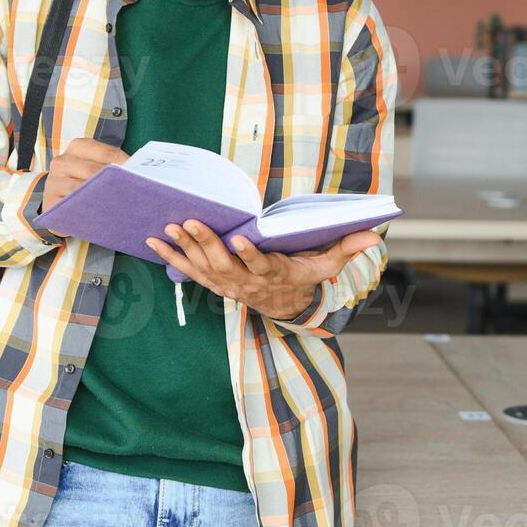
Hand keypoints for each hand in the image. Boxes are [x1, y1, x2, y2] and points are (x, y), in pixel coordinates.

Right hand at [39, 138, 128, 232]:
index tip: (140, 179)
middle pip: (95, 172)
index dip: (126, 167)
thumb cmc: (84, 182)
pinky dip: (87, 212)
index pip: (108, 153)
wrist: (58, 201)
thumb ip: (113, 166)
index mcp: (78, 147)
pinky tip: (100, 216)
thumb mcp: (97, 168)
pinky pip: (71, 207)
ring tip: (119, 207)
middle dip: (115, 184)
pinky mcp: (49, 202)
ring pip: (82, 190)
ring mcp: (53, 181)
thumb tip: (137, 172)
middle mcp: (62, 161)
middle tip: (135, 195)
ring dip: (102, 199)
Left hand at [146, 221, 381, 320]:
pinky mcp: (211, 281)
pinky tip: (153, 240)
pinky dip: (170, 255)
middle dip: (206, 243)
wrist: (283, 305)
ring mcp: (226, 283)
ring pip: (203, 266)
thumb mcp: (326, 266)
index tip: (241, 240)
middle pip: (224, 264)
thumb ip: (345, 250)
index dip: (250, 255)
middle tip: (191, 221)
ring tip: (169, 226)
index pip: (261, 265)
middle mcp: (246, 282)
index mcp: (273, 274)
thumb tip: (374, 236)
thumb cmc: (303, 278)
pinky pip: (187, 269)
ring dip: (184, 247)